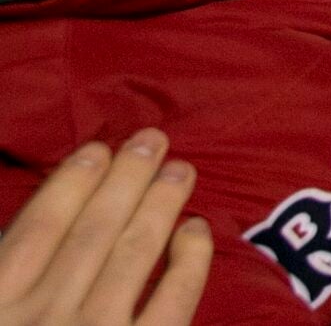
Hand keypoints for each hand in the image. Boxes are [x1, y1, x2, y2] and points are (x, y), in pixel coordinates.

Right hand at [0, 130, 211, 325]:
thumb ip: (10, 266)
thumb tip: (46, 214)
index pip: (38, 229)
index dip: (70, 182)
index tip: (98, 148)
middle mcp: (44, 314)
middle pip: (93, 232)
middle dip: (126, 179)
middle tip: (153, 140)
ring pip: (133, 254)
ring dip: (160, 205)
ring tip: (180, 169)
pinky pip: (173, 301)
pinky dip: (190, 261)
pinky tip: (195, 230)